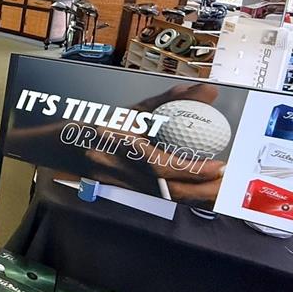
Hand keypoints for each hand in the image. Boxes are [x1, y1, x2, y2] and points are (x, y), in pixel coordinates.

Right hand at [84, 83, 225, 204]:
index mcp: (121, 146)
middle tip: (225, 182)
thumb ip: (171, 102)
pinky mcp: (124, 195)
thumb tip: (205, 92)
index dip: (193, 169)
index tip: (219, 165)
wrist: (66, 148)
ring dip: (194, 195)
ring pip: (166, 198)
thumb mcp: (134, 112)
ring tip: (217, 188)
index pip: (162, 164)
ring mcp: (121, 186)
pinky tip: (194, 190)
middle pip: (167, 190)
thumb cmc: (101, 127)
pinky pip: (158, 199)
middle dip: (202, 190)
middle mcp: (120, 170)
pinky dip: (179, 196)